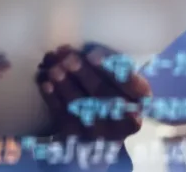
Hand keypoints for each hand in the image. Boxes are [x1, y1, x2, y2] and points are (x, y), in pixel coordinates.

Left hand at [36, 44, 150, 141]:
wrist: (101, 127)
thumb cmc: (109, 89)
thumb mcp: (118, 76)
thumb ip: (107, 63)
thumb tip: (81, 49)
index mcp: (140, 98)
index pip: (132, 85)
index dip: (112, 70)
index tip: (92, 55)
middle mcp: (125, 119)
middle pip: (103, 94)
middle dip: (83, 74)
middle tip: (68, 59)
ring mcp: (101, 131)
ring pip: (82, 106)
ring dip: (65, 85)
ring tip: (53, 68)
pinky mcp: (79, 137)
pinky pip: (64, 117)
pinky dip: (53, 99)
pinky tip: (45, 83)